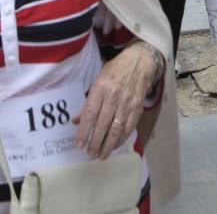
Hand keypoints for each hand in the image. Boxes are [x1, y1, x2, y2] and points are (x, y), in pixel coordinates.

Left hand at [74, 43, 160, 158]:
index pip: (90, 114)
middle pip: (103, 124)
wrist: (140, 62)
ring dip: (108, 144)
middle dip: (95, 142)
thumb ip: (88, 101)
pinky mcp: (138, 107)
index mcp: (101, 88)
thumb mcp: (97, 80)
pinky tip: (115, 145)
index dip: (84, 131)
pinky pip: (129, 127)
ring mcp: (128, 102)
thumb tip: (77, 121)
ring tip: (101, 155)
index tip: (79, 144)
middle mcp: (114, 96)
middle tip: (90, 153)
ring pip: (116, 129)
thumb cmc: (115, 70)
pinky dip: (122, 138)